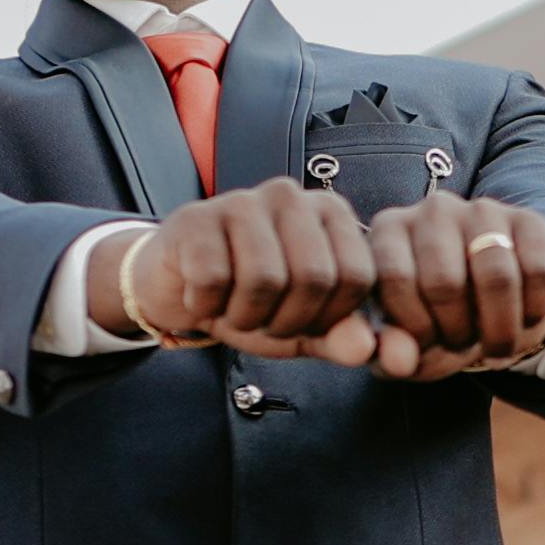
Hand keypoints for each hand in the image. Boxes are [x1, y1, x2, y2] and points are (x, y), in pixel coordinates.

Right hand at [113, 182, 393, 366]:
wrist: (178, 287)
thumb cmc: (250, 301)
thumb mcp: (304, 327)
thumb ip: (343, 338)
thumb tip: (367, 349)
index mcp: (330, 213)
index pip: (357, 277)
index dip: (328, 318)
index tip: (300, 320)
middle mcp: (291, 195)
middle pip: (314, 277)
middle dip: (285, 320)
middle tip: (260, 318)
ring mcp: (241, 200)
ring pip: (264, 279)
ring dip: (244, 317)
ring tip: (232, 308)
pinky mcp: (196, 218)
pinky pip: (214, 280)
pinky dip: (206, 306)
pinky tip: (202, 297)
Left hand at [359, 192, 544, 376]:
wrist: (486, 302)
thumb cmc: (433, 318)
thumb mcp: (404, 340)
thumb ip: (390, 353)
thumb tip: (399, 363)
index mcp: (390, 230)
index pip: (396, 278)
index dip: (415, 328)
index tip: (425, 346)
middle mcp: (434, 210)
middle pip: (446, 281)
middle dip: (456, 333)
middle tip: (461, 345)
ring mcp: (484, 210)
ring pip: (498, 276)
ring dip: (499, 331)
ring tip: (495, 345)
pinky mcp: (531, 220)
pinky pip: (541, 272)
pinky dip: (535, 314)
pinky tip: (523, 322)